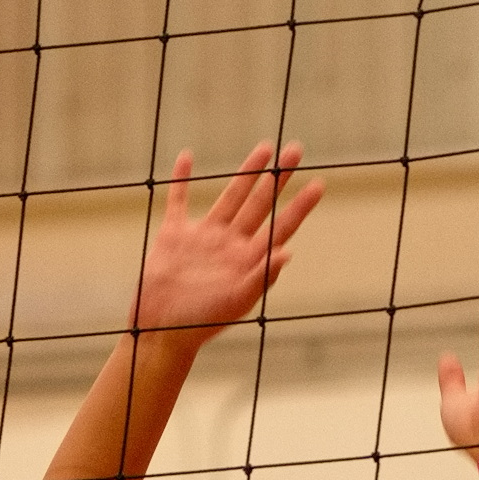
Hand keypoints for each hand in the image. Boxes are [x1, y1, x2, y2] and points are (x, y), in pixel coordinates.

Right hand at [134, 141, 322, 344]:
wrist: (159, 332)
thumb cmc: (199, 325)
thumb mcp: (235, 303)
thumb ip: (261, 277)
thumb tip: (288, 252)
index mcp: (246, 260)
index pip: (280, 226)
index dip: (299, 206)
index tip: (318, 184)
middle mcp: (228, 244)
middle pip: (260, 202)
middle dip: (278, 176)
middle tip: (296, 149)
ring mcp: (201, 237)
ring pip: (229, 196)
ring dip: (247, 171)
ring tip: (265, 147)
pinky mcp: (173, 236)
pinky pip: (177, 201)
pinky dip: (181, 180)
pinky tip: (186, 157)